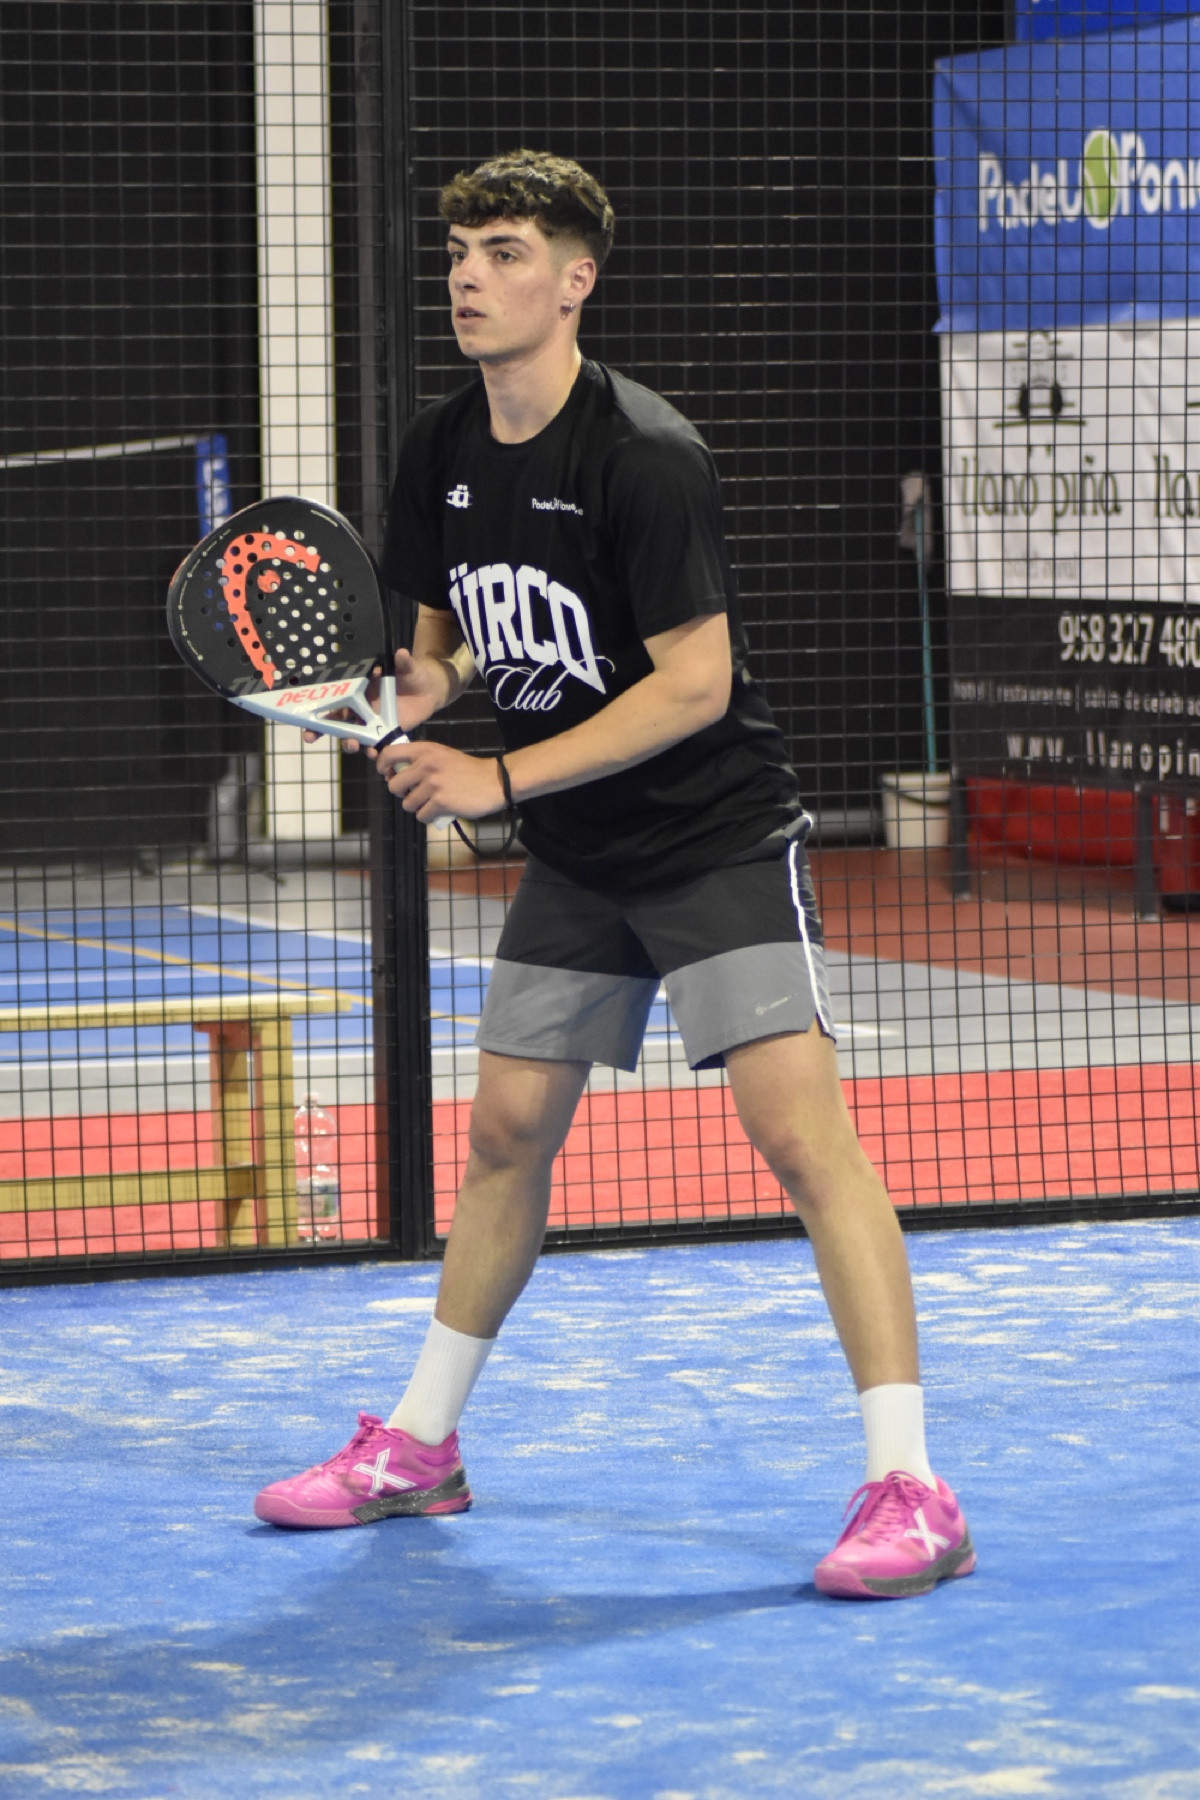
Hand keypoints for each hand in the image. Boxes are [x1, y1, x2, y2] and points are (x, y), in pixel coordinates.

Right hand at [305, 648, 447, 754]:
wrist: (428, 691)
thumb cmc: (413, 675)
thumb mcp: (408, 668)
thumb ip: (403, 663)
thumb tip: (400, 653)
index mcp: (358, 691)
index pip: (333, 700)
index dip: (317, 708)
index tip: (304, 716)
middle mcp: (360, 708)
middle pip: (335, 722)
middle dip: (321, 730)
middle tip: (311, 736)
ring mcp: (371, 723)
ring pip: (352, 736)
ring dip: (348, 742)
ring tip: (354, 745)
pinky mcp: (385, 734)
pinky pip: (374, 746)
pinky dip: (372, 751)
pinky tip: (374, 754)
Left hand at [376, 739, 505, 822]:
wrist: (495, 781)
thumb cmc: (468, 770)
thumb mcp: (442, 755)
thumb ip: (420, 761)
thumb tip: (395, 774)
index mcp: (425, 750)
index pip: (389, 754)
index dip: (382, 766)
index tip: (387, 774)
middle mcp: (426, 765)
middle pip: (394, 785)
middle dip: (402, 793)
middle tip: (415, 794)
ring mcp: (433, 784)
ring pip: (407, 804)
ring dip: (418, 807)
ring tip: (432, 802)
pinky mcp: (440, 802)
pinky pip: (421, 815)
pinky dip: (429, 816)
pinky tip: (441, 810)